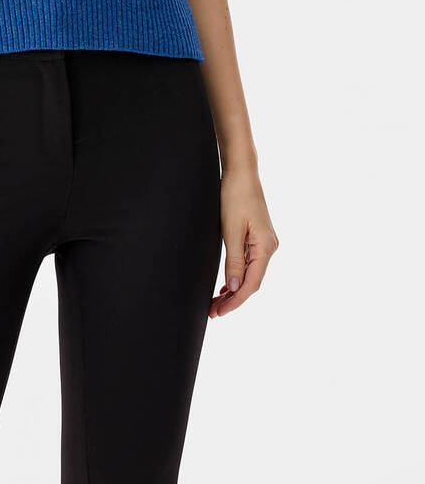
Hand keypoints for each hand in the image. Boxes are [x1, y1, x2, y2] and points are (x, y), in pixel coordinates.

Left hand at [210, 164, 278, 317]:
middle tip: (213, 311)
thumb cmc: (235, 196)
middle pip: (251, 282)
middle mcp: (269, 247)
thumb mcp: (231, 230)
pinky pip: (249, 263)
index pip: (251, 284)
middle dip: (233, 298)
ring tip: (216, 303)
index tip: (219, 312)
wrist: (241, 172)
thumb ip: (234, 261)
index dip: (235, 301)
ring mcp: (265, 242)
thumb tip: (235, 288)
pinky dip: (237, 275)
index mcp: (266, 247)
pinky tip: (226, 285)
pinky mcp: (258, 237)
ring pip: (250, 274)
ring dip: (234, 289)